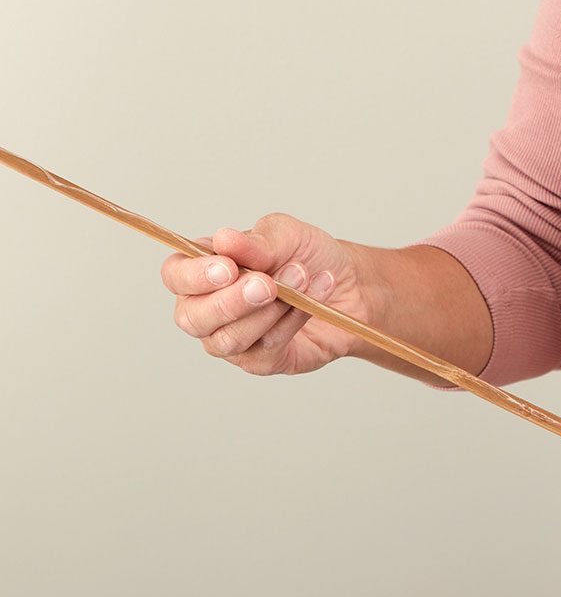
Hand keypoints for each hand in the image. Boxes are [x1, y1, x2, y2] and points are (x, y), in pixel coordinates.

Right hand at [161, 213, 365, 374]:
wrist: (349, 285)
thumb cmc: (307, 256)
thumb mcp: (286, 235)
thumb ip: (255, 242)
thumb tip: (224, 240)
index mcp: (203, 270)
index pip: (176, 277)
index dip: (195, 276)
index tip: (229, 268)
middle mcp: (209, 308)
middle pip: (193, 318)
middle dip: (230, 302)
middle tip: (268, 284)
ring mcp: (231, 338)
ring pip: (229, 339)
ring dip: (268, 311)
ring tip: (301, 280)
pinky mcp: (260, 361)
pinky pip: (265, 348)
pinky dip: (290, 323)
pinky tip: (309, 302)